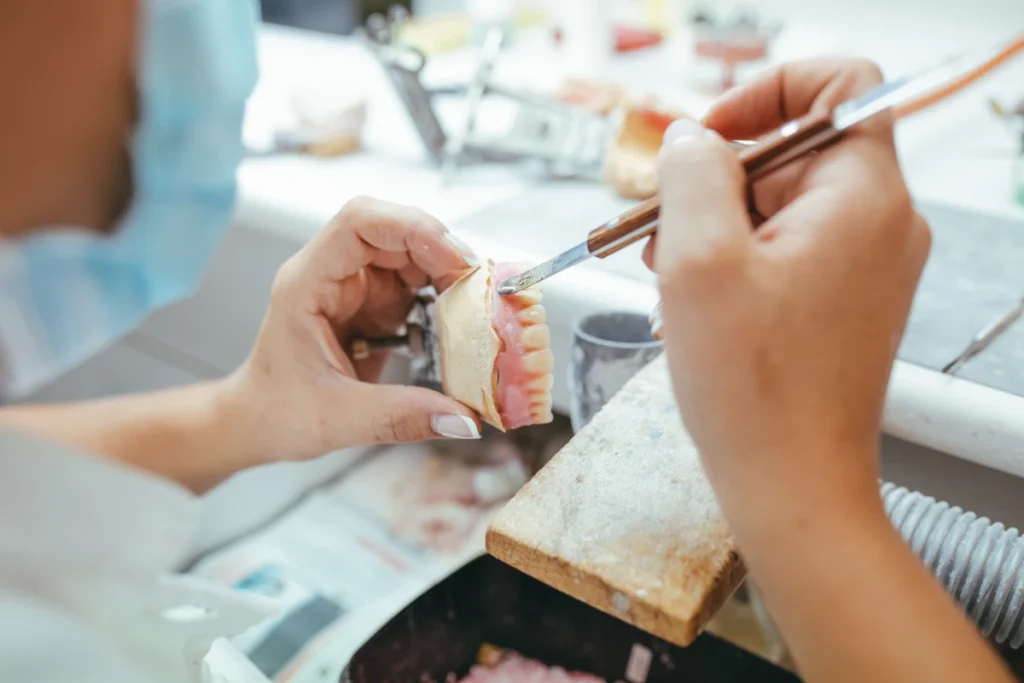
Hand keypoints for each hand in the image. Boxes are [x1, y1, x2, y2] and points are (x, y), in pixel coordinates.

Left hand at [231, 196, 482, 464]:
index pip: (358, 223)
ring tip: (474, 308)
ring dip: (446, 276)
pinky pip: (416, 287)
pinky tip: (458, 324)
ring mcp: (354, 287)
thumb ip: (401, 417)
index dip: (411, 228)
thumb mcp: (339, 420)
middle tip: (477, 287)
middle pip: (394, 232)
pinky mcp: (373, 306)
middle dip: (441, 252)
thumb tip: (463, 420)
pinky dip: (442, 300)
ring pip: (411, 256)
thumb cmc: (276, 411)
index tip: (453, 258)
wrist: (258, 423)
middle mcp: (332, 275)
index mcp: (307, 284)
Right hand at [644, 60, 930, 523]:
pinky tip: (695, 299)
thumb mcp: (698, 259)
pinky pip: (786, 249)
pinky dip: (735, 259)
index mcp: (862, 197)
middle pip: (793, 150)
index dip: (765, 92)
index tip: (707, 137)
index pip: (838, 84)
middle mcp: (879, 224)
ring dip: (715, 224)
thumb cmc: (755, 389)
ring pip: (781, 204)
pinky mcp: (843, 301)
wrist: (793, 486)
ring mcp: (865, 266)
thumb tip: (690, 138)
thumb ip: (691, 173)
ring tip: (670, 273)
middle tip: (662, 226)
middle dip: (716, 178)